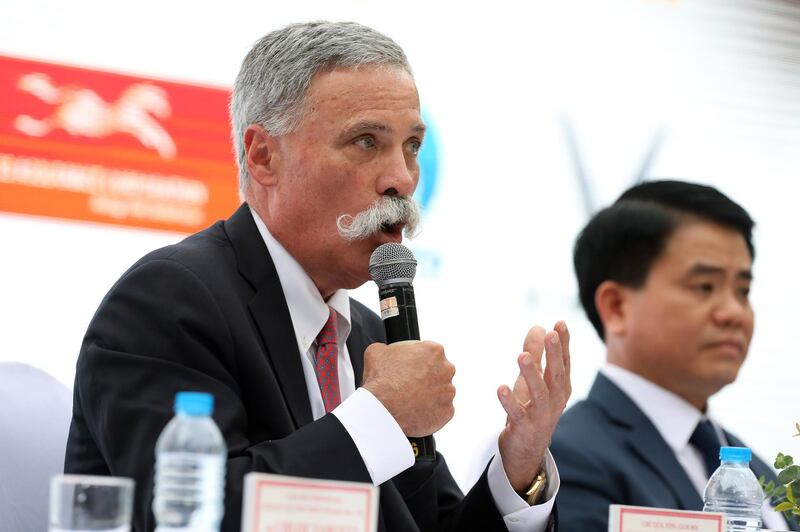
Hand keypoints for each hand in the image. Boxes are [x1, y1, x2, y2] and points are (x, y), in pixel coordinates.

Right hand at [361, 340, 455, 436]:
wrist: (382, 411)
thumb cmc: (381, 380)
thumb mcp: (376, 352)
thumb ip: (386, 348)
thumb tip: (385, 349)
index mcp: (434, 351)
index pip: (431, 351)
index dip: (421, 358)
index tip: (412, 365)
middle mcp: (447, 369)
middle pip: (441, 370)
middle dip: (431, 375)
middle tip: (414, 383)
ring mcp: (449, 392)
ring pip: (442, 392)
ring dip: (432, 394)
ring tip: (415, 400)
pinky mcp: (448, 412)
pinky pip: (441, 410)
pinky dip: (431, 411)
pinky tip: (418, 412)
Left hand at [497, 321, 571, 491]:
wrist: (526, 452)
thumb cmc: (531, 410)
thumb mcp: (533, 380)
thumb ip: (536, 355)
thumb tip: (538, 327)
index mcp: (560, 388)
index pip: (563, 362)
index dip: (563, 343)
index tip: (559, 323)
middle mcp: (555, 401)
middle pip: (557, 375)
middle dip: (554, 354)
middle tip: (550, 334)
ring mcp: (541, 416)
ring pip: (540, 394)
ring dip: (532, 374)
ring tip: (522, 356)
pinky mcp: (524, 428)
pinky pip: (517, 413)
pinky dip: (509, 401)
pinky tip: (500, 388)